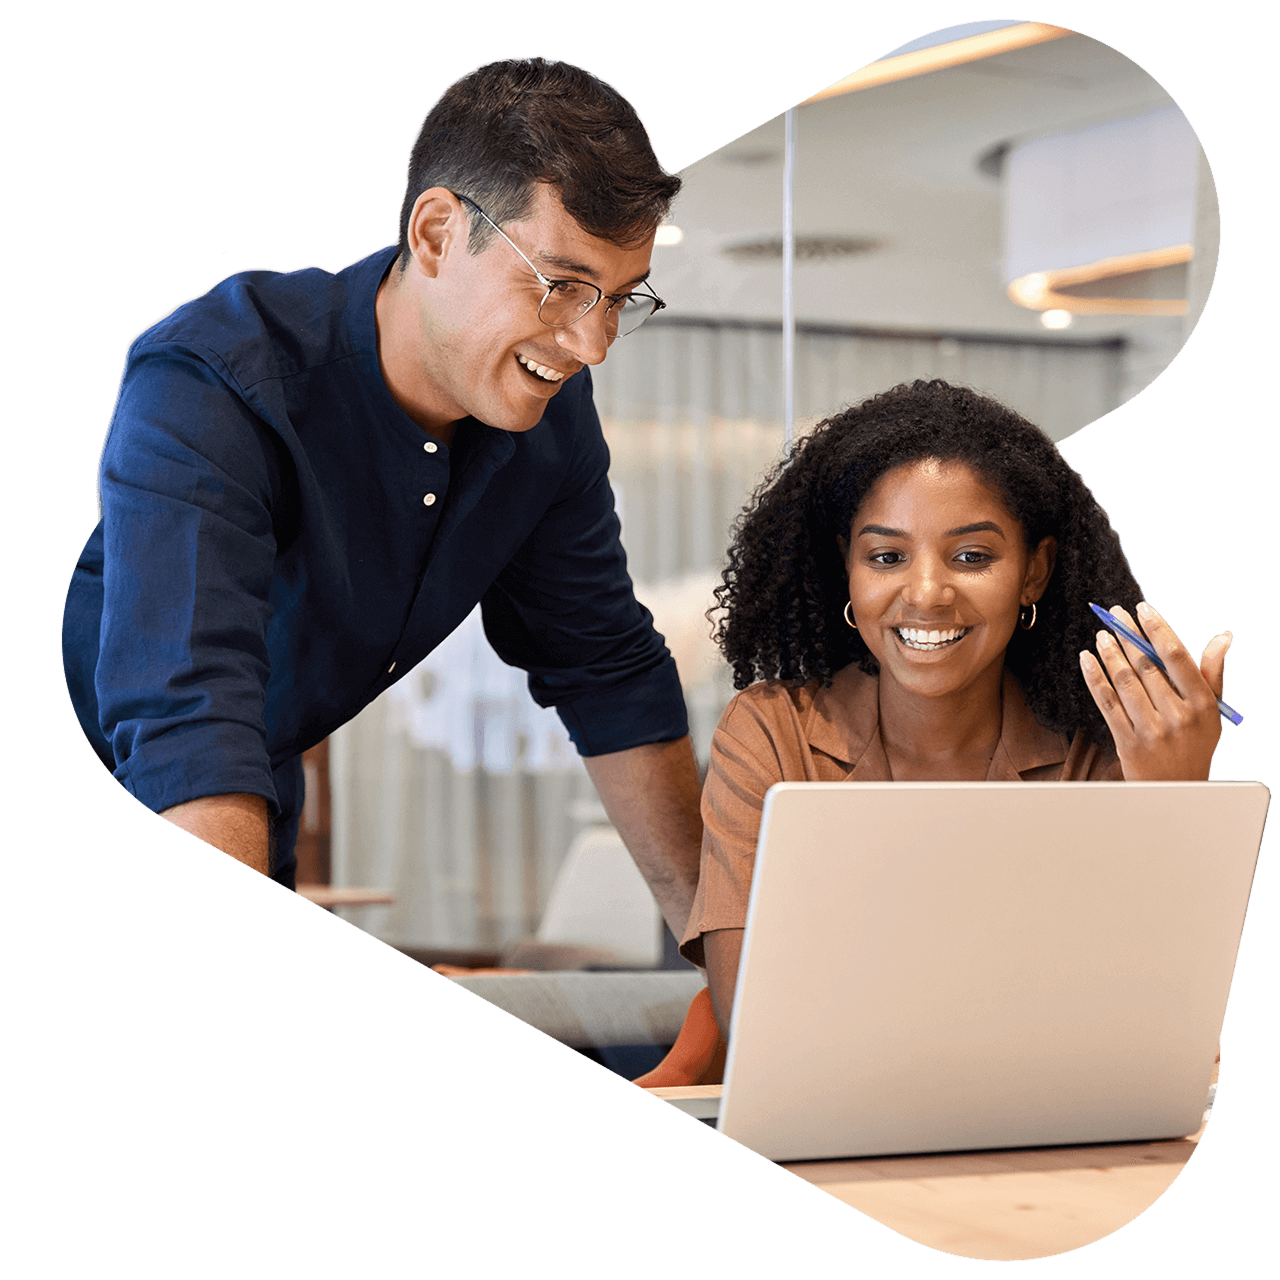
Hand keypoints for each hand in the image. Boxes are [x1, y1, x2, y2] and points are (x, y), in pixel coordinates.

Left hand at [1078, 601, 1229, 780]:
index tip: (1143, 609)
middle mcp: (1178, 716)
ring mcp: (1152, 730)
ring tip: (1101, 635)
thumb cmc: (1194, 743)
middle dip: (1128, 636)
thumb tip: (1223, 637)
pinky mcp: (1128, 742)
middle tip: (1114, 615)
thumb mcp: (1212, 711)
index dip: (1157, 629)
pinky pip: (1107, 704)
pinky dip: (1096, 679)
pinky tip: (1087, 660)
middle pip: (1147, 666)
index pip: (1177, 657)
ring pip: (1125, 682)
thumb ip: (1212, 673)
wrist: (1177, 790)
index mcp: (1202, 704)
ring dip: (1110, 653)